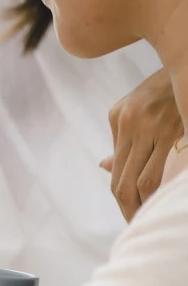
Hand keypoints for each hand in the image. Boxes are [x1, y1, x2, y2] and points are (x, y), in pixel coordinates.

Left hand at [103, 68, 184, 220]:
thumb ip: (122, 139)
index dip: (122, 198)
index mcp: (118, 117)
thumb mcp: (136, 108)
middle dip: (128, 208)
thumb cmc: (166, 89)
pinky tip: (163, 199)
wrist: (187, 60)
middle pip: (122, 181)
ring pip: (140, 181)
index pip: (116, 171)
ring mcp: (151, 125)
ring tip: (148, 218)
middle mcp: (130, 122)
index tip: (131, 213)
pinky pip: (161, 169)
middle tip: (137, 225)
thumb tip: (105, 167)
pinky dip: (159, 190)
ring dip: (142, 205)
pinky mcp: (173, 128)